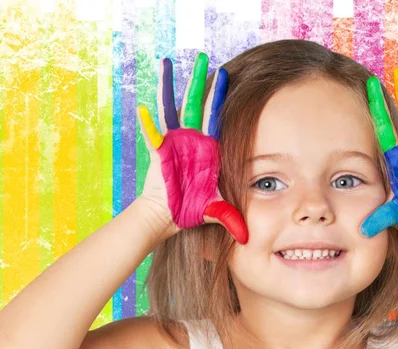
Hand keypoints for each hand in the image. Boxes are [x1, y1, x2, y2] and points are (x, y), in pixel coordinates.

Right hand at [137, 53, 248, 243]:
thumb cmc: (192, 210)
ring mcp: (174, 142)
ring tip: (167, 63)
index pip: (218, 117)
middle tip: (204, 58)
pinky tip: (144, 105)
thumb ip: (232, 217)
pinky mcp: (159, 149)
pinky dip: (149, 119)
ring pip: (173, 108)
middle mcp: (193, 140)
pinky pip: (153, 131)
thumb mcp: (216, 209)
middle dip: (201, 82)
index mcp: (209, 148)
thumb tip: (248, 237)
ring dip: (172, 87)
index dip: (221, 97)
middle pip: (198, 105)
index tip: (226, 75)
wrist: (168, 216)